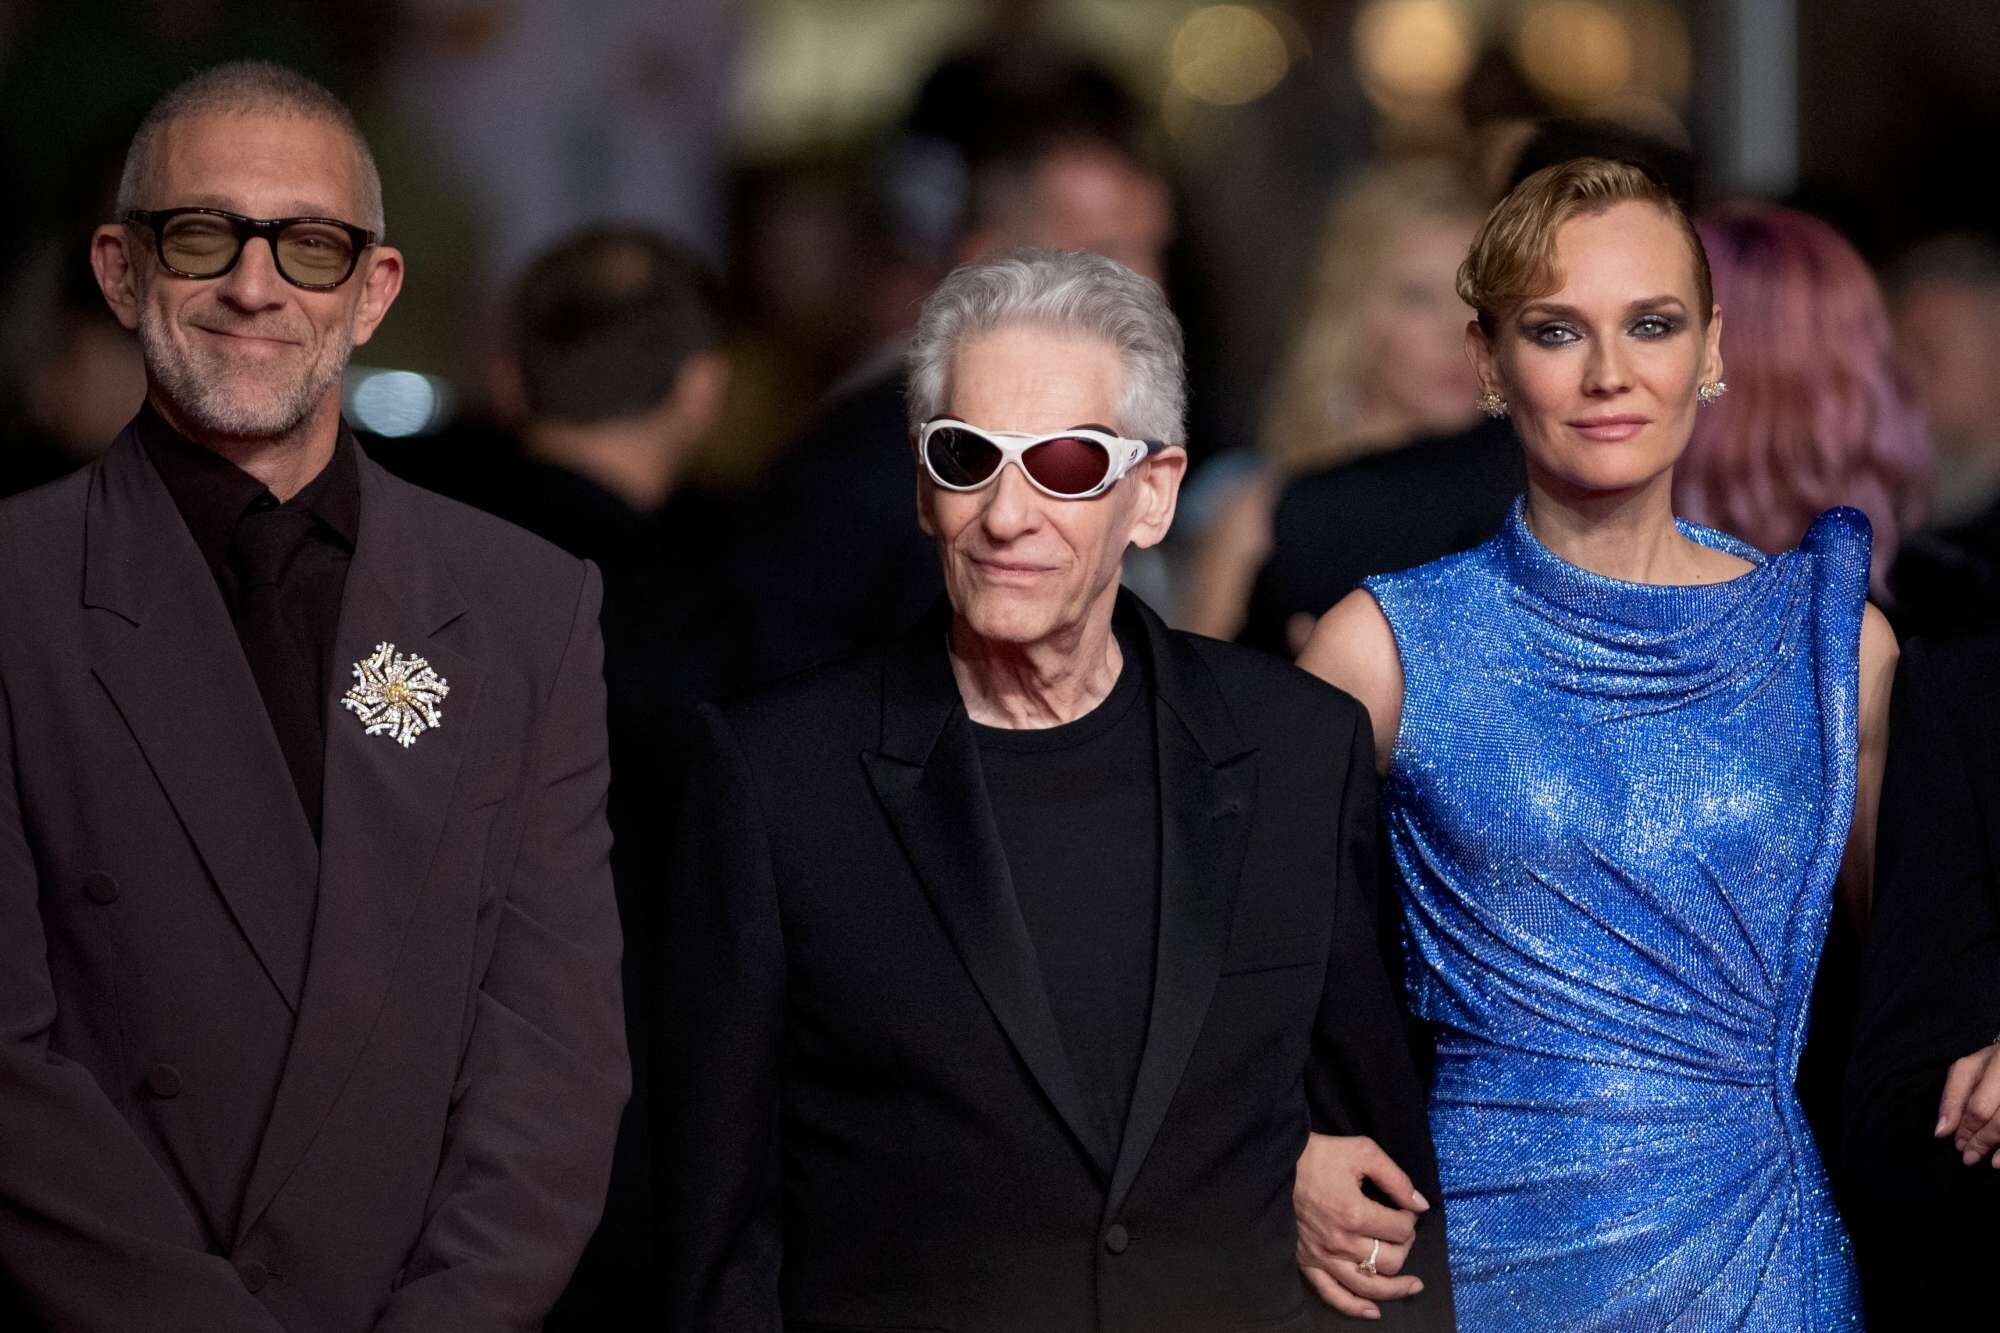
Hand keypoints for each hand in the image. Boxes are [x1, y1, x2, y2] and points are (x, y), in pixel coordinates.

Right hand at [1294, 1132, 1430, 1319]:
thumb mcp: (1363, 1152)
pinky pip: (1334, 1296)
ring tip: (1413, 1285)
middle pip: (1391, 1260)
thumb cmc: (1319, 1155)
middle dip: (1405, 1246)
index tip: (1405, 1208)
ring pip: (1369, 1286)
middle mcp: (1341, 1242)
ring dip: (1396, 1288)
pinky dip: (1355, 1308)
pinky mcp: (1308, 1263)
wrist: (1276, 1164)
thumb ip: (1397, 1179)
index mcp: (1355, 1213)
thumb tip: (1421, 1205)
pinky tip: (1374, 1311)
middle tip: (1401, 1231)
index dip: (1410, 1218)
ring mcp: (1324, 1257)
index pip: (1401, 1229)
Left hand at [1936, 1042, 1999, 1165]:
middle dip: (1983, 1141)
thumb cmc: (1994, 1065)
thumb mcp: (1968, 1071)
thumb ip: (1953, 1099)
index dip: (1967, 1129)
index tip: (1958, 1145)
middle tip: (1971, 1158)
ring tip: (1993, 1163)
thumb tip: (1941, 1132)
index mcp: (1998, 1062)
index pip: (1979, 1106)